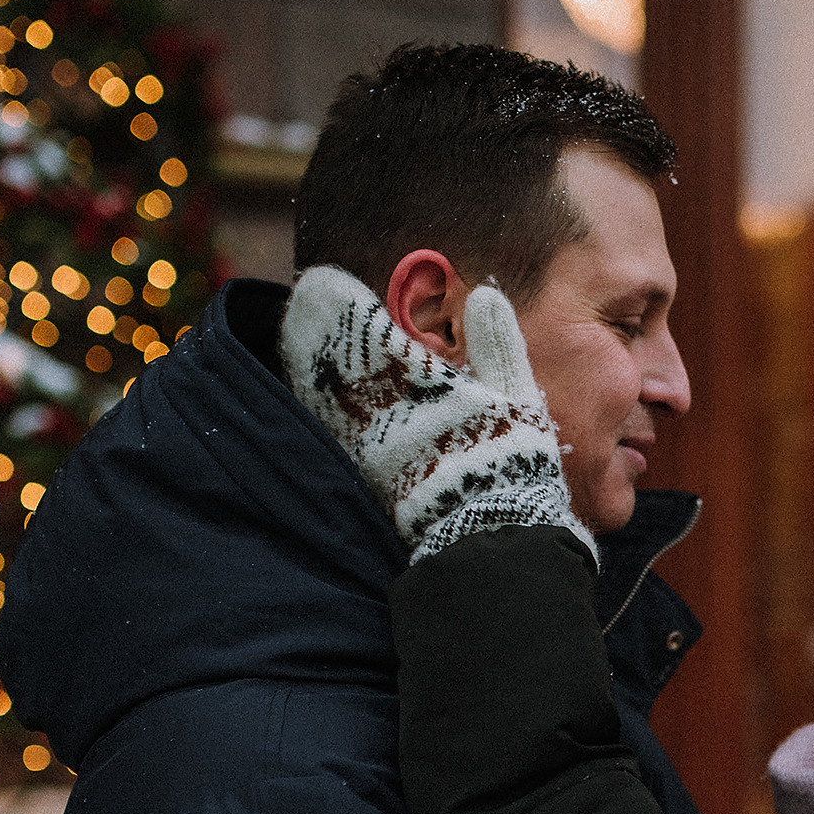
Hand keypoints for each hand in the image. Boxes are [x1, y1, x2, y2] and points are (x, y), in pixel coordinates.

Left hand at [281, 264, 594, 563]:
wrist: (485, 530)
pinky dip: (314, 403)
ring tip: (297, 339)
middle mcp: (380, 408)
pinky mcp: (360, 473)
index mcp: (417, 382)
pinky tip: (309, 391)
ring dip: (308, 363)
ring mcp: (364, 442)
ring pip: (322, 392)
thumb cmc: (507, 460)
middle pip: (332, 358)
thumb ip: (497, 345)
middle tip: (302, 304)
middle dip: (316, 330)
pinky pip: (326, 427)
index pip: (364, 330)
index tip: (327, 283)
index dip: (341, 304)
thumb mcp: (516, 399)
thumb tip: (485, 295)